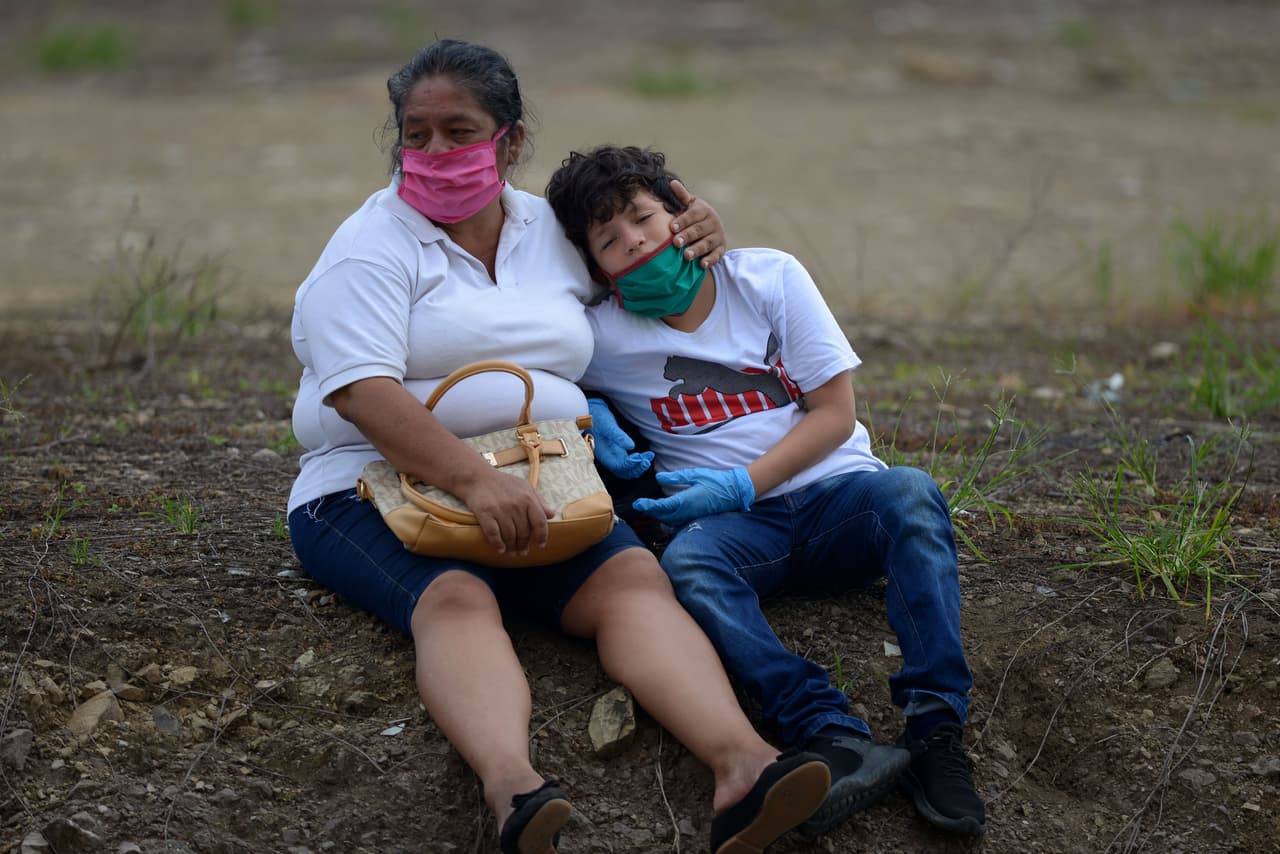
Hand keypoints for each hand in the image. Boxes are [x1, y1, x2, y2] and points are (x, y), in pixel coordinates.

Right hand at [456, 466, 554, 556]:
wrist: (478, 477)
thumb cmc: (504, 483)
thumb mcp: (526, 487)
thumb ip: (540, 501)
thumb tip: (552, 515)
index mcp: (527, 498)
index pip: (539, 522)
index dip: (542, 536)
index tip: (540, 545)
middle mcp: (515, 504)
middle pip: (524, 532)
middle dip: (524, 545)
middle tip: (522, 552)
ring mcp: (499, 509)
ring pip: (509, 535)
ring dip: (511, 547)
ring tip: (512, 553)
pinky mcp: (485, 513)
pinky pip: (493, 534)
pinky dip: (498, 544)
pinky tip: (500, 549)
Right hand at [587, 398, 653, 478]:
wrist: (592, 411)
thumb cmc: (597, 418)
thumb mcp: (607, 425)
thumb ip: (618, 436)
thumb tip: (631, 446)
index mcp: (604, 454)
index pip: (618, 466)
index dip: (629, 464)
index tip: (639, 456)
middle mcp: (609, 458)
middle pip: (624, 472)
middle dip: (637, 468)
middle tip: (647, 460)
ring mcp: (613, 455)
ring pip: (627, 469)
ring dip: (639, 466)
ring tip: (649, 456)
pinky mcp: (618, 451)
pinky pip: (628, 462)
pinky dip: (638, 461)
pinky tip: (645, 455)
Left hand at [632, 466, 753, 527]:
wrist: (734, 492)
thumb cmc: (716, 481)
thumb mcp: (695, 474)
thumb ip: (676, 477)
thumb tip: (659, 477)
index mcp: (686, 500)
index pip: (662, 506)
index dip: (648, 506)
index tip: (638, 503)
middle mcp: (687, 512)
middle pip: (662, 516)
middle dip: (650, 511)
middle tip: (639, 505)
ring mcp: (691, 517)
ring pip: (669, 521)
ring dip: (658, 516)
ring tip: (649, 508)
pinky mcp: (695, 518)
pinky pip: (677, 522)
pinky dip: (667, 518)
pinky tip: (665, 513)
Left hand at [669, 179, 726, 268]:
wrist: (713, 228)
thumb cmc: (696, 216)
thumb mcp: (690, 205)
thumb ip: (682, 197)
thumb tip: (672, 183)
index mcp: (704, 210)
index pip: (693, 215)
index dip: (683, 221)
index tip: (672, 228)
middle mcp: (713, 222)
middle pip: (699, 230)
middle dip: (688, 236)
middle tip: (676, 243)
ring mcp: (718, 236)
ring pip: (707, 243)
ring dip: (697, 249)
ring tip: (686, 256)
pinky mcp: (721, 249)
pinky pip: (716, 255)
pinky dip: (710, 260)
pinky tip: (702, 264)